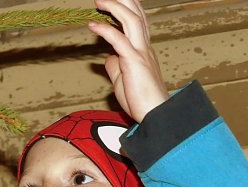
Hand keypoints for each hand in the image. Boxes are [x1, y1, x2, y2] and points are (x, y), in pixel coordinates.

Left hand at [88, 0, 167, 121]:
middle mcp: (144, 46)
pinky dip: (105, 30)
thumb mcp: (123, 80)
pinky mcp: (134, 62)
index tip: (111, 0)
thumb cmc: (140, 100)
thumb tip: (107, 57)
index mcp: (142, 49)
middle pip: (136, 13)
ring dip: (115, 7)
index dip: (126, 6)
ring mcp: (140, 52)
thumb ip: (116, 66)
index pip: (136, 20)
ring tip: (99, 0)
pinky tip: (92, 25)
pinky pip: (119, 40)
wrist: (154, 114)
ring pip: (131, 20)